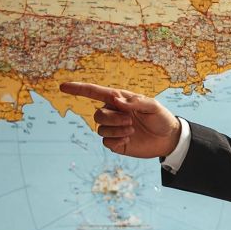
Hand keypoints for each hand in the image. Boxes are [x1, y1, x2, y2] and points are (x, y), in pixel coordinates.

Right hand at [59, 81, 179, 158]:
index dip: (78, 89)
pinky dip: (116, 140)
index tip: (63, 87)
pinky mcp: (115, 143)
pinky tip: (128, 139)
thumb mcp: (153, 106)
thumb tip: (116, 101)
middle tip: (130, 121)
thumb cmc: (161, 118)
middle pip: (97, 114)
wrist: (167, 139)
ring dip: (116, 129)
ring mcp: (113, 128)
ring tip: (132, 130)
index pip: (94, 93)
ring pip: (100, 128)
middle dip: (112, 118)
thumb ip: (136, 102)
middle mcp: (113, 113)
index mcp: (119, 99)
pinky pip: (106, 142)